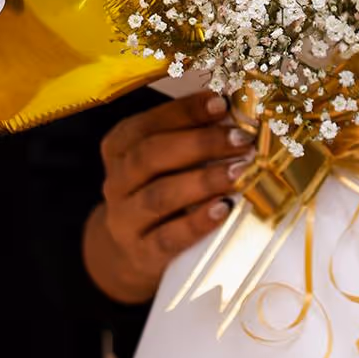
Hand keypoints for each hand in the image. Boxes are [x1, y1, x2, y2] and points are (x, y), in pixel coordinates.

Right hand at [83, 91, 250, 303]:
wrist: (130, 252)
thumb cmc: (158, 191)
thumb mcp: (162, 162)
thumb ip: (188, 137)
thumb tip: (234, 115)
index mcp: (120, 148)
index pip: (146, 125)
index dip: (184, 112)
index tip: (222, 104)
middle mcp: (117, 182)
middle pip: (150, 156)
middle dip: (199, 143)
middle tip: (241, 140)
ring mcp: (126, 220)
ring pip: (159, 196)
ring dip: (203, 181)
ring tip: (239, 172)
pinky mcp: (142, 253)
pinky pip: (168, 237)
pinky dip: (197, 223)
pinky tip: (224, 209)